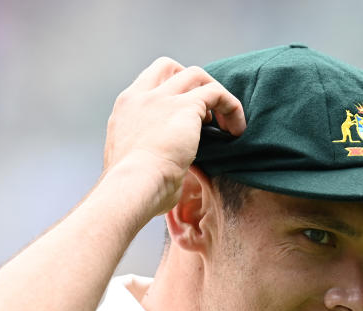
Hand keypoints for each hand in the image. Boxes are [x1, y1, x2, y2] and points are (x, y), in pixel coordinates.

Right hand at [102, 57, 245, 217]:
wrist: (132, 188)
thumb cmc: (135, 191)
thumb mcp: (137, 166)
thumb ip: (152, 156)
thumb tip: (173, 170)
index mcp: (126, 109)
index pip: (149, 81)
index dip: (171, 90)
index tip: (186, 115)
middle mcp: (141, 97)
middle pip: (170, 67)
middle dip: (193, 84)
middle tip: (208, 115)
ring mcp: (162, 99)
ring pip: (197, 76)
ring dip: (215, 96)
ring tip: (227, 126)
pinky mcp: (186, 107)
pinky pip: (216, 93)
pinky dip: (231, 107)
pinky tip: (236, 131)